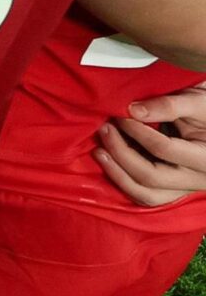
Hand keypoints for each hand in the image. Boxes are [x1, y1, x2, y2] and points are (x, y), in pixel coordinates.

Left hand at [98, 85, 205, 206]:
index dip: (137, 131)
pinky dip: (123, 181)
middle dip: (121, 153)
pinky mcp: (172, 190)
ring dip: (117, 173)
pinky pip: (144, 195)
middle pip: (151, 177)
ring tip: (99, 151)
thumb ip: (169, 105)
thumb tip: (133, 111)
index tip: (120, 114)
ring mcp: (184, 188)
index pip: (164, 149)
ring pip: (145, 194)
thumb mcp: (196, 100)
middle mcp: (198, 179)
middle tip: (104, 129)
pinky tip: (109, 161)